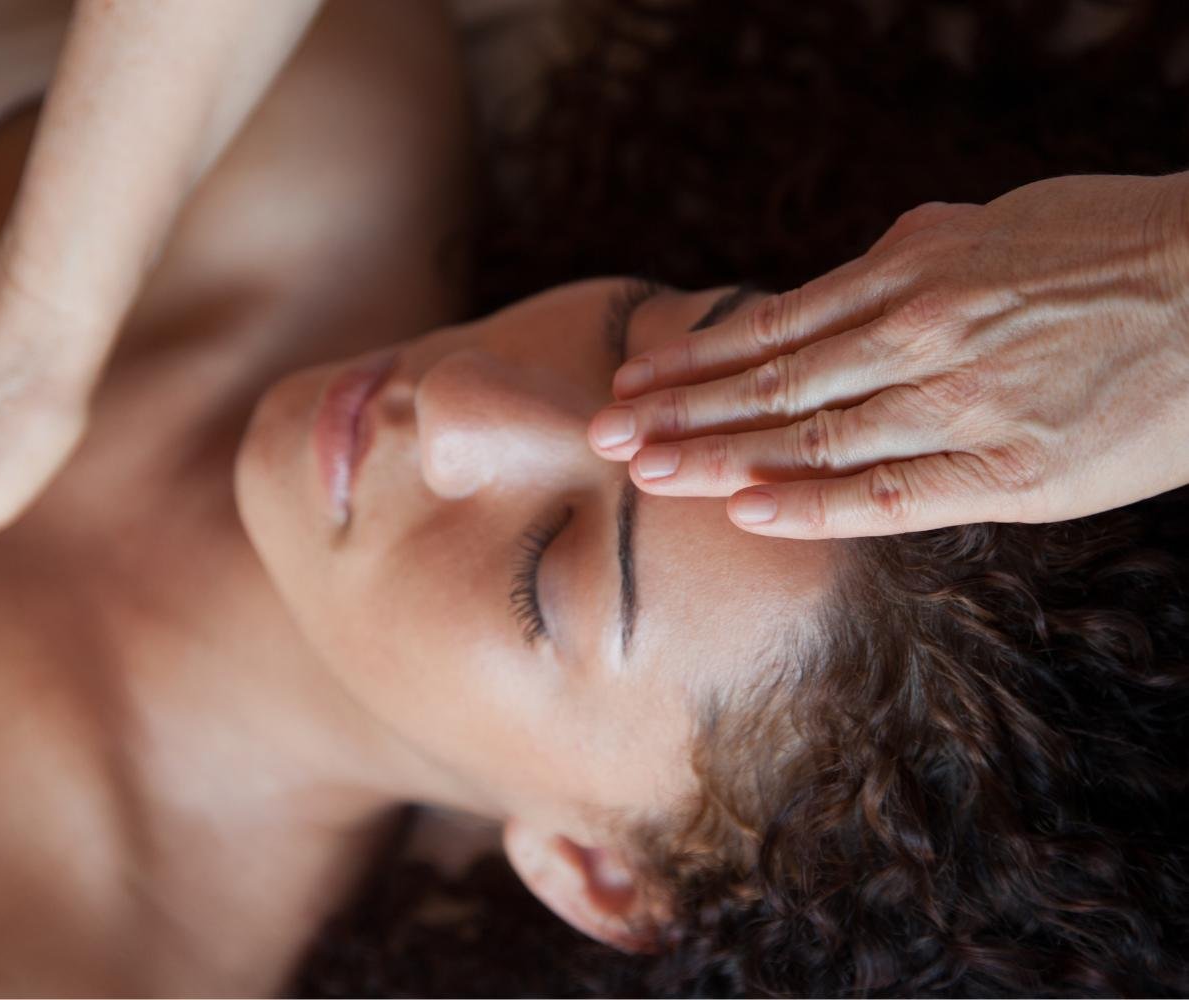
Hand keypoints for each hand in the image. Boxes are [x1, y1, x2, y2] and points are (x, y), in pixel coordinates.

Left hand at [589, 173, 1188, 536]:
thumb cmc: (1111, 249)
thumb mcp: (992, 228)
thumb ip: (909, 257)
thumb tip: (846, 273)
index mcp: (911, 277)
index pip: (772, 330)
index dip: (694, 362)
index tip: (632, 383)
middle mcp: (918, 338)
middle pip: (771, 386)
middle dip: (678, 414)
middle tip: (604, 436)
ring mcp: (959, 405)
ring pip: (809, 438)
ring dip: (716, 456)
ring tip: (645, 471)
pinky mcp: (1007, 470)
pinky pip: (886, 495)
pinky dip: (808, 503)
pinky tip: (742, 509)